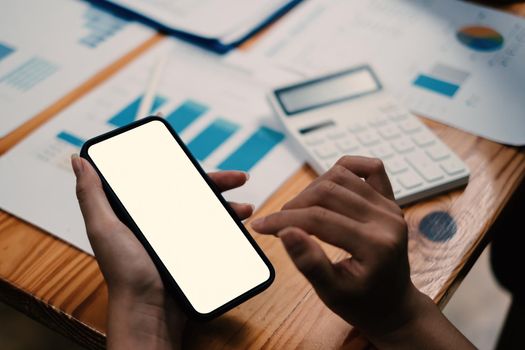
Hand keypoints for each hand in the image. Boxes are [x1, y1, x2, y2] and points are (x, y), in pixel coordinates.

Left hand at [71, 154, 252, 349]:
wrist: (150, 313)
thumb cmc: (124, 274)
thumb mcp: (104, 229)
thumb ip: (91, 196)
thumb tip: (79, 161)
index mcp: (139, 213)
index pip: (164, 181)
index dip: (183, 167)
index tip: (199, 160)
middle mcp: (160, 222)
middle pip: (192, 193)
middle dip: (217, 183)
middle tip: (238, 178)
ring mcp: (179, 238)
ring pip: (208, 212)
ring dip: (228, 205)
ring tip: (245, 207)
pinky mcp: (193, 253)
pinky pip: (214, 234)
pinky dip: (229, 227)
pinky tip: (240, 226)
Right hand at [252, 156, 473, 348]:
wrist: (394, 306)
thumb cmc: (362, 304)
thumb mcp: (331, 293)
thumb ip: (309, 262)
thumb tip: (285, 232)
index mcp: (375, 245)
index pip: (319, 219)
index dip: (283, 220)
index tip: (260, 226)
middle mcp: (387, 220)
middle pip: (328, 192)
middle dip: (295, 205)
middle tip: (279, 223)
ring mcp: (390, 207)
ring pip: (342, 175)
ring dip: (312, 188)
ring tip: (300, 210)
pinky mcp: (390, 200)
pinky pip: (370, 169)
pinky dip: (345, 168)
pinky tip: (328, 183)